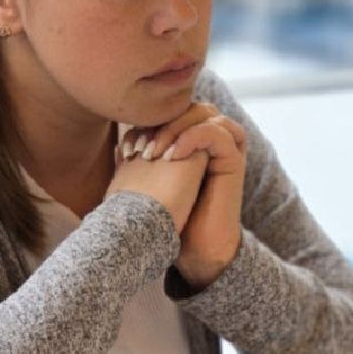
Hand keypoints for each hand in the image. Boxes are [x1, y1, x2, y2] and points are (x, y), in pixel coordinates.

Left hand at [120, 104, 247, 287]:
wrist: (194, 247)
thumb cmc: (171, 218)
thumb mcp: (151, 182)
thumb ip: (143, 160)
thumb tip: (118, 144)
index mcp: (193, 141)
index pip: (173, 111)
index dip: (149, 122)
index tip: (128, 148)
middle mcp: (212, 141)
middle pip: (189, 106)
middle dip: (162, 122)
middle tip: (143, 148)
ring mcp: (225, 148)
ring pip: (205, 113)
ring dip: (176, 128)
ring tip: (156, 153)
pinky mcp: (234, 160)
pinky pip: (217, 133)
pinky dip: (193, 138)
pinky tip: (173, 157)